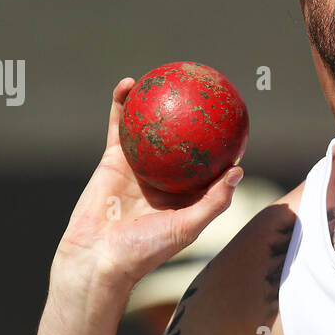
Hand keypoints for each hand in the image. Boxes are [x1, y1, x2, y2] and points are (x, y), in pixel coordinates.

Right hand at [55, 76, 242, 288]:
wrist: (96, 258)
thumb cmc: (144, 251)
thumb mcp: (187, 227)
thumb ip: (213, 202)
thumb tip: (238, 170)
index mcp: (187, 195)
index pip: (210, 164)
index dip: (222, 143)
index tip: (235, 121)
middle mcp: (165, 178)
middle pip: (182, 141)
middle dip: (192, 117)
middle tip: (205, 90)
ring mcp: (139, 167)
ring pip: (150, 128)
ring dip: (156, 102)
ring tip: (167, 75)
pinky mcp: (113, 160)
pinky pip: (119, 126)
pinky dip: (122, 104)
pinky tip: (129, 84)